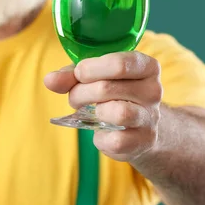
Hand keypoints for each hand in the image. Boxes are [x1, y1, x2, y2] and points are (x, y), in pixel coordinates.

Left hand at [44, 52, 162, 161]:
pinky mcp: (143, 141)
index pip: (120, 63)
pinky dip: (99, 137)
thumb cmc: (112, 94)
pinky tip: (100, 131)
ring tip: (86, 111)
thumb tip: (50, 80)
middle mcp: (154, 90)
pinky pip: (114, 139)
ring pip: (117, 113)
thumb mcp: (93, 77)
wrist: (139, 128)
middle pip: (107, 88)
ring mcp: (150, 117)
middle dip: (80, 92)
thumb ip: (70, 75)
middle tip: (75, 96)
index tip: (79, 73)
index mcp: (146, 67)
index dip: (90, 68)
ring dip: (91, 112)